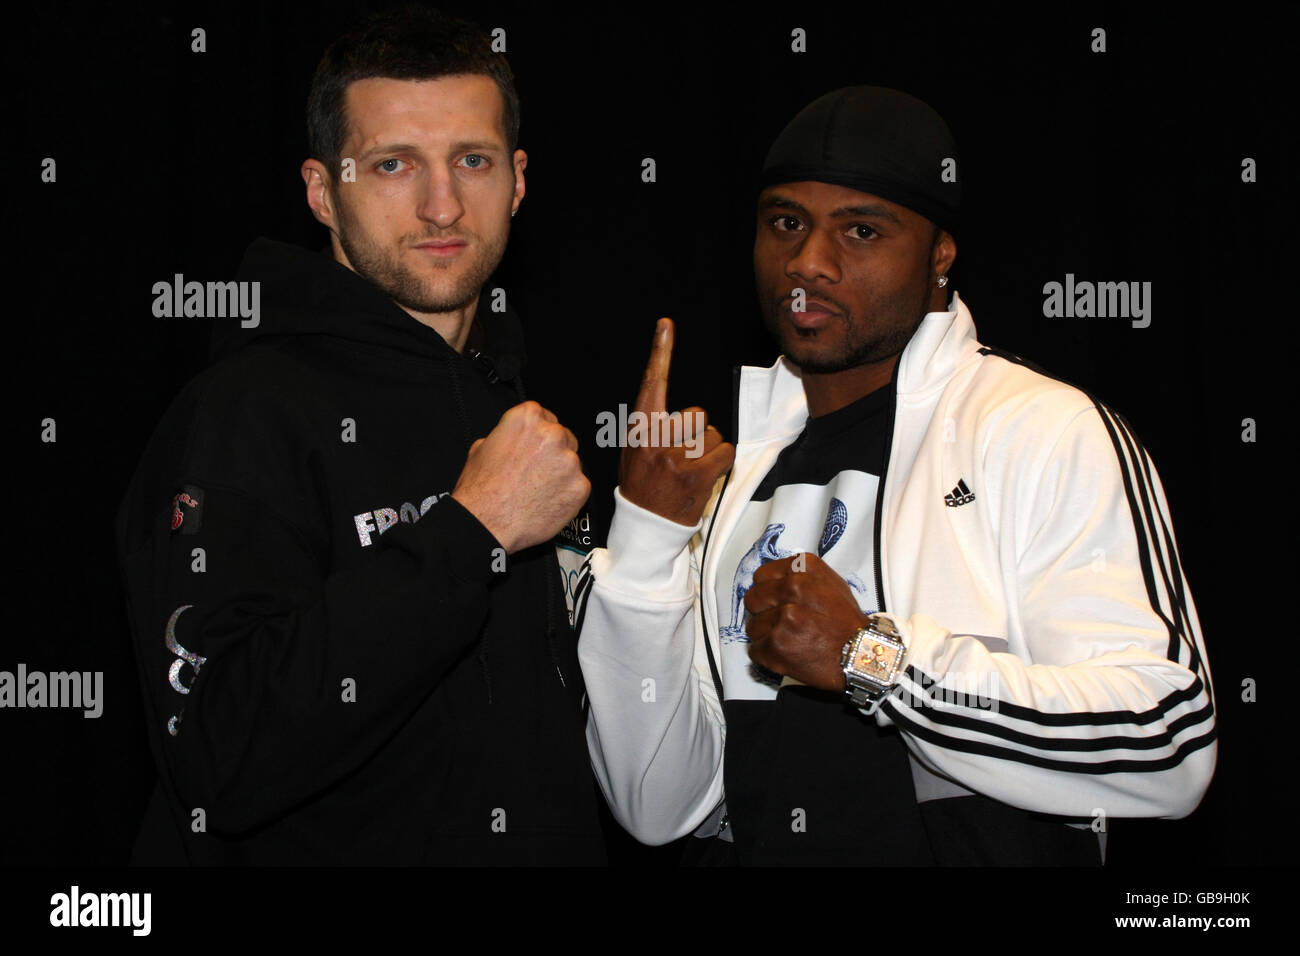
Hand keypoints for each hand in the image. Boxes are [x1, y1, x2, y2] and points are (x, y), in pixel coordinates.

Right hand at [452, 401, 589, 553]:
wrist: (487, 523)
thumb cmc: (481, 491)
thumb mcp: (481, 449)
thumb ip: (505, 436)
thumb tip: (511, 439)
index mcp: (527, 419)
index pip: (545, 416)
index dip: (539, 435)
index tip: (535, 447)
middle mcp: (552, 435)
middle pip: (563, 437)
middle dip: (553, 453)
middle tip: (537, 472)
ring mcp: (569, 461)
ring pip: (572, 463)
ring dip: (561, 474)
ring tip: (538, 490)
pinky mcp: (580, 486)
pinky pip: (579, 487)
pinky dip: (567, 495)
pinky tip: (547, 502)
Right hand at [618, 318, 734, 525]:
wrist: (643, 526)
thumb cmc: (643, 486)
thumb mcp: (635, 451)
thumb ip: (653, 427)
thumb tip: (681, 412)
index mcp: (640, 430)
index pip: (652, 384)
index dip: (660, 352)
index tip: (666, 325)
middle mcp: (656, 439)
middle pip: (697, 414)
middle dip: (697, 433)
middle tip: (682, 458)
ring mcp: (676, 457)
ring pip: (713, 434)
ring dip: (708, 451)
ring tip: (690, 471)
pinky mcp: (696, 475)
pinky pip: (725, 453)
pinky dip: (720, 463)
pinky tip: (703, 477)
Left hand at [744, 553, 870, 691]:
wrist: (861, 656)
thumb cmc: (847, 624)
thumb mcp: (831, 585)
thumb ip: (800, 577)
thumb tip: (773, 581)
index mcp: (803, 568)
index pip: (761, 576)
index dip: (767, 592)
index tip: (775, 602)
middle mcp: (792, 587)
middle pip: (752, 599)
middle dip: (762, 613)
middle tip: (780, 624)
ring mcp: (784, 617)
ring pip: (752, 626)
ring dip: (765, 636)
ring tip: (790, 640)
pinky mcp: (776, 644)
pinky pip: (754, 649)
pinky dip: (767, 656)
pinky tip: (787, 654)